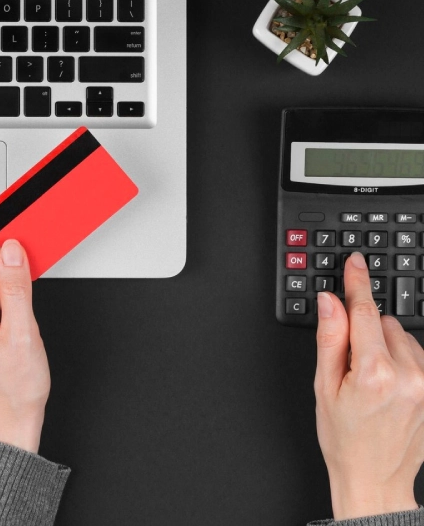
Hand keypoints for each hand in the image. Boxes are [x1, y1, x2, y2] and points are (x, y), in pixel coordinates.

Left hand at [0, 240, 49, 453]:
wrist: (10, 425)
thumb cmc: (12, 393)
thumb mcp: (22, 332)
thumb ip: (16, 285)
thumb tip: (11, 252)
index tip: (18, 254)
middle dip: (1, 288)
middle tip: (18, 315)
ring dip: (0, 302)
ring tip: (11, 332)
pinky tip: (4, 335)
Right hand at [315, 252, 423, 519]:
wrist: (373, 476)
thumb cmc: (344, 437)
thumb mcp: (323, 386)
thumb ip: (330, 338)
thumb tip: (330, 303)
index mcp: (375, 373)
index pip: (366, 313)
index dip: (357, 284)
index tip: (356, 263)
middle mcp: (409, 375)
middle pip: (384, 322)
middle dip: (365, 330)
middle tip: (348, 363)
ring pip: (402, 337)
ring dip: (384, 345)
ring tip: (368, 379)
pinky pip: (417, 354)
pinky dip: (400, 359)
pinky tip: (387, 384)